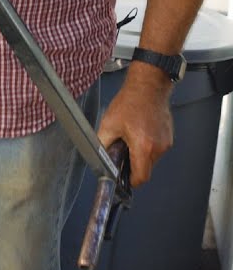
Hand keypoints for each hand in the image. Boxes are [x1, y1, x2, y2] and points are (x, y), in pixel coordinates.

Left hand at [96, 63, 173, 186]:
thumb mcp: (109, 124)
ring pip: (151, 159)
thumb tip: (102, 158)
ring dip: (140, 154)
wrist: (148, 87)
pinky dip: (146, 146)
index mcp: (144, 147)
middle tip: (121, 152)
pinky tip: (137, 132)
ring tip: (129, 138)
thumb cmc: (130, 102)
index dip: (130, 181)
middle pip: (146, 169)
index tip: (122, 178)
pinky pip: (156, 149)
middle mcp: (159, 147)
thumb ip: (104, 145)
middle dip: (133, 165)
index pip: (141, 177)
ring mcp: (166, 142)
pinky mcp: (168, 136)